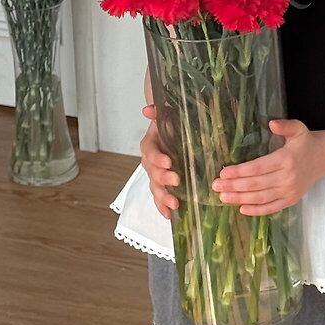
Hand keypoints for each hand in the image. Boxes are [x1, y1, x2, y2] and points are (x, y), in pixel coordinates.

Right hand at [139, 103, 179, 219]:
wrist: (175, 131)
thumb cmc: (173, 123)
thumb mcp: (169, 113)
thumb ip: (160, 110)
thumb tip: (148, 110)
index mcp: (151, 143)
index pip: (149, 151)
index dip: (157, 157)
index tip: (168, 162)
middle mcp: (150, 161)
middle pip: (151, 172)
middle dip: (163, 178)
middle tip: (176, 180)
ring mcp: (156, 174)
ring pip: (155, 187)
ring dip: (163, 196)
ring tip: (174, 204)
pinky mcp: (163, 184)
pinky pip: (160, 197)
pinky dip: (163, 206)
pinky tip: (169, 214)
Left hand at [213, 118, 324, 215]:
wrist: (324, 158)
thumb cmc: (306, 143)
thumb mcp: (298, 129)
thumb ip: (285, 125)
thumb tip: (271, 123)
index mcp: (286, 160)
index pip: (258, 168)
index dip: (240, 171)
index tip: (224, 172)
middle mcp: (288, 177)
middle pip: (256, 184)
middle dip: (234, 186)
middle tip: (216, 185)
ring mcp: (290, 191)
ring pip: (261, 198)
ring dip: (240, 198)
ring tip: (223, 196)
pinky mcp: (291, 200)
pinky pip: (272, 208)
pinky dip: (256, 211)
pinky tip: (242, 209)